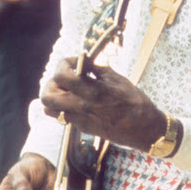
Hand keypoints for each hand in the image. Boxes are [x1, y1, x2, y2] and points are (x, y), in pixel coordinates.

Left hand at [41, 58, 166, 152]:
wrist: (144, 129)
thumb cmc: (135, 102)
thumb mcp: (118, 79)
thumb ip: (97, 69)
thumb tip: (84, 60)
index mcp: (91, 91)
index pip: (60, 76)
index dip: (64, 64)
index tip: (77, 63)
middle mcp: (81, 107)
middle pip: (46, 96)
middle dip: (51, 83)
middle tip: (65, 78)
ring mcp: (80, 119)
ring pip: (50, 109)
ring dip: (54, 96)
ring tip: (68, 89)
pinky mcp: (82, 127)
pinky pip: (62, 115)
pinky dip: (64, 106)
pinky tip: (78, 99)